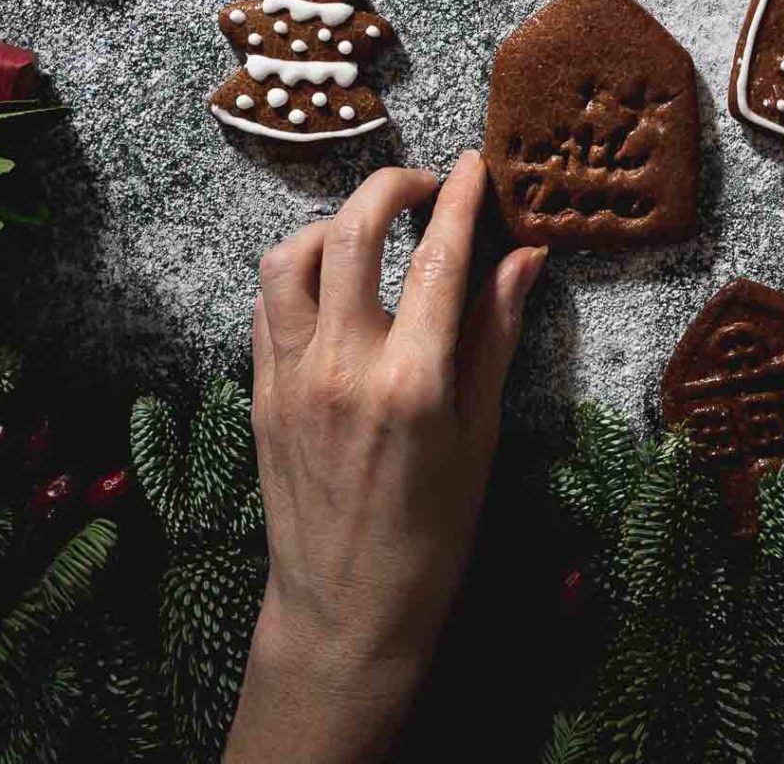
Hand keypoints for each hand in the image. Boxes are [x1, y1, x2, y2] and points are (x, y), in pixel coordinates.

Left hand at [225, 154, 544, 763]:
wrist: (345, 615)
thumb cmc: (431, 537)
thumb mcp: (479, 436)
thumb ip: (494, 336)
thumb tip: (524, 256)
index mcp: (410, 383)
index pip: (437, 257)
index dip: (460, 199)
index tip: (473, 167)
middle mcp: (342, 367)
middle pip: (352, 230)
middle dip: (391, 186)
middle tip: (424, 186)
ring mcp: (290, 377)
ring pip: (290, 254)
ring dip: (332, 223)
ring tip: (371, 231)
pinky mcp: (258, 391)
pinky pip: (267, 301)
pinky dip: (299, 270)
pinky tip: (333, 282)